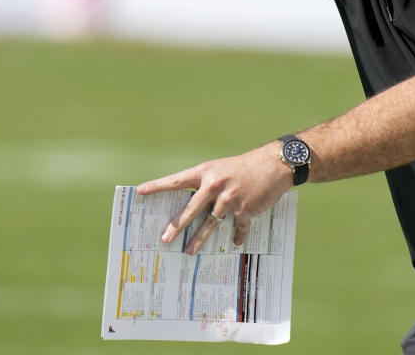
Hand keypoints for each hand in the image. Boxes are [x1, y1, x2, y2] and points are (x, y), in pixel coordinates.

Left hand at [137, 142, 293, 254]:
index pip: (177, 180)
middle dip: (176, 225)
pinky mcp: (245, 209)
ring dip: (200, 239)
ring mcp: (230, 198)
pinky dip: (236, 236)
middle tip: (164, 238)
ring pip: (210, 223)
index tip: (139, 191)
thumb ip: (208, 185)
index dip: (157, 186)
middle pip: (190, 208)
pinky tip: (234, 243)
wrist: (274, 164)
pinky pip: (237, 227)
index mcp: (206, 172)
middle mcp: (215, 185)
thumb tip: (194, 207)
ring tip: (190, 251)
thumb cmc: (247, 166)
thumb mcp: (222, 169)